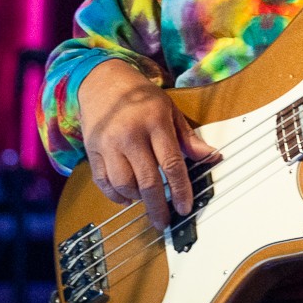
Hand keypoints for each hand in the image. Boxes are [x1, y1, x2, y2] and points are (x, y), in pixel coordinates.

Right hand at [78, 60, 214, 230]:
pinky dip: (116, 195)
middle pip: (147, 181)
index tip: (185, 207)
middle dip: (158, 207)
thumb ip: (188, 137)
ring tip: (146, 198)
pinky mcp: (92, 150)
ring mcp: (109, 144)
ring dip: (137, 198)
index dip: (180, 190)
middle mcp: (130, 135)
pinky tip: (126, 195)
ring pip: (124, 184)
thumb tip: (211, 157)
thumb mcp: (169, 110)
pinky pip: (104, 182)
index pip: (171, 164)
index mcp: (155, 123)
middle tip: (165, 221)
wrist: (102, 81)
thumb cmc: (140, 96)